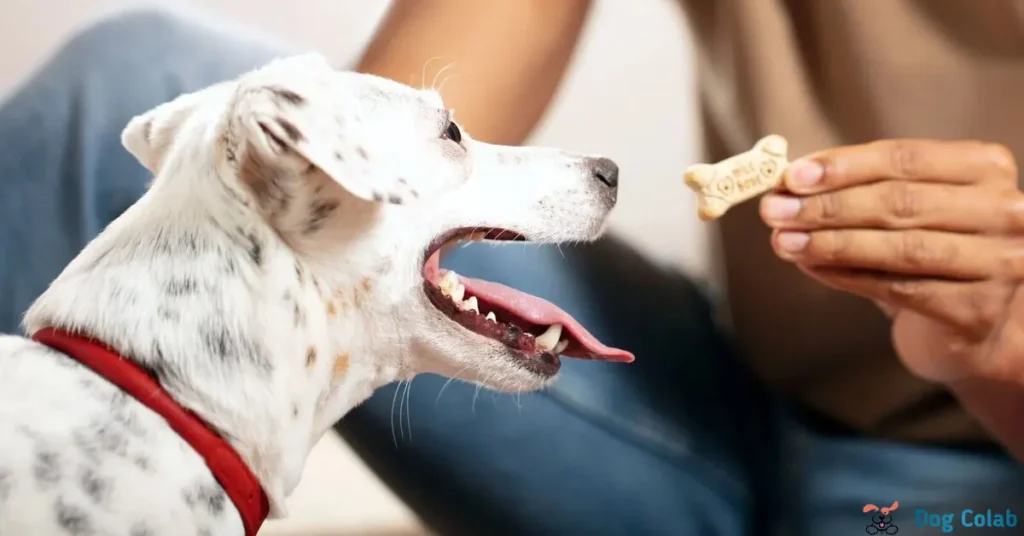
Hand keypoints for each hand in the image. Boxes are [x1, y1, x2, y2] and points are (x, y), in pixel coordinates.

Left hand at [758, 139, 1023, 383]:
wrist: (971, 321)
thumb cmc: (929, 248)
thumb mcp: (904, 207)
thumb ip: (858, 189)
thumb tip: (787, 184)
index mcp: (987, 169)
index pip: (905, 159)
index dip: (844, 166)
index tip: (791, 175)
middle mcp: (1005, 212)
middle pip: (901, 202)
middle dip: (828, 206)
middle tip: (774, 210)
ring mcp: (1000, 263)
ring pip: (901, 248)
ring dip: (832, 243)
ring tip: (784, 241)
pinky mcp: (978, 309)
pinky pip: (899, 289)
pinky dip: (847, 277)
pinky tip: (811, 267)